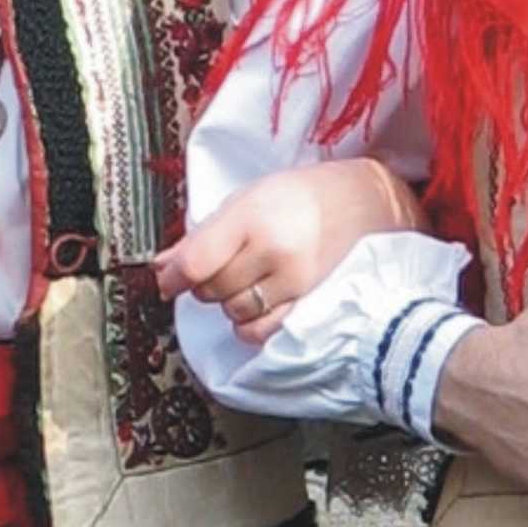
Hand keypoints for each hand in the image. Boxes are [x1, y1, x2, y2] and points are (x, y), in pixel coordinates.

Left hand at [159, 158, 420, 340]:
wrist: (365, 202)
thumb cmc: (303, 195)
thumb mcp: (249, 199)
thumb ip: (205, 235)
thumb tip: (163, 267)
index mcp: (254, 216)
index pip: (196, 261)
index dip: (173, 275)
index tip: (168, 278)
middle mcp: (274, 251)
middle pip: (211, 289)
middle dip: (206, 282)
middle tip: (223, 264)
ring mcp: (295, 282)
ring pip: (234, 311)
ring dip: (229, 301)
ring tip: (245, 279)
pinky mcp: (310, 305)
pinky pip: (261, 331)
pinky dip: (248, 324)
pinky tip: (256, 304)